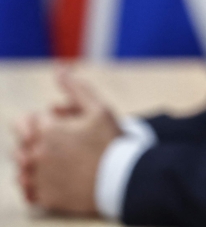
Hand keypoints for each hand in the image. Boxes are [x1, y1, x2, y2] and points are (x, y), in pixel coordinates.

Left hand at [15, 69, 120, 215]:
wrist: (123, 180)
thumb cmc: (111, 142)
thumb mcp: (98, 109)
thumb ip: (75, 88)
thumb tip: (59, 68)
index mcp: (47, 130)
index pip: (27, 120)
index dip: (45, 120)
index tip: (63, 125)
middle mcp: (36, 154)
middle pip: (21, 143)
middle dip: (38, 140)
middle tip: (66, 143)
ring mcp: (38, 178)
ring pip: (22, 166)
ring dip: (35, 162)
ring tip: (63, 161)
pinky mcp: (43, 197)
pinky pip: (28, 189)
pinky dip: (37, 183)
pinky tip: (57, 178)